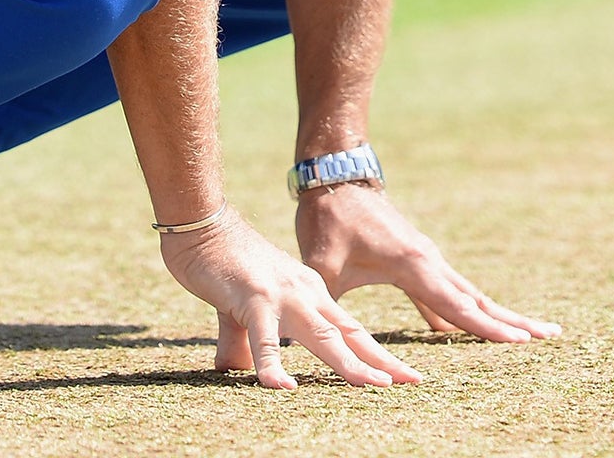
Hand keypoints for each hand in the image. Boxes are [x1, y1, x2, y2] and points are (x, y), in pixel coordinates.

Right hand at [158, 205, 423, 389]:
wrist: (203, 226)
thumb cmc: (224, 265)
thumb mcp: (244, 309)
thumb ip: (246, 342)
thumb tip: (236, 369)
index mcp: (311, 291)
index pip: (350, 329)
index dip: (376, 354)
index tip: (402, 376)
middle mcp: (305, 292)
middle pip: (349, 333)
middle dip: (380, 361)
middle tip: (410, 382)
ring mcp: (282, 294)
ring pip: (322, 336)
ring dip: (348, 363)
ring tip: (373, 385)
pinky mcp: (253, 298)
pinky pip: (263, 339)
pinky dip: (273, 364)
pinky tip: (282, 386)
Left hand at [295, 183, 562, 341]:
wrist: (334, 176)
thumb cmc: (328, 218)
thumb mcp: (321, 262)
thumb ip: (324, 301)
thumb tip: (310, 336)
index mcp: (412, 264)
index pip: (455, 303)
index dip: (485, 327)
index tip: (520, 342)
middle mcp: (428, 260)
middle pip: (477, 298)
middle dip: (513, 320)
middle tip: (551, 334)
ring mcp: (426, 258)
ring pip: (468, 293)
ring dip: (498, 313)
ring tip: (532, 332)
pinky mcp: (417, 259)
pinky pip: (448, 289)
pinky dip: (464, 309)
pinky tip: (465, 328)